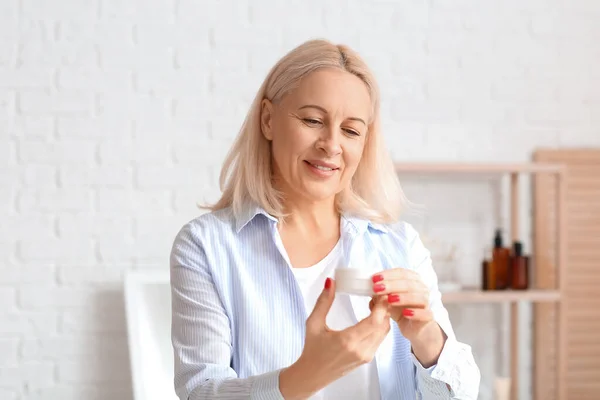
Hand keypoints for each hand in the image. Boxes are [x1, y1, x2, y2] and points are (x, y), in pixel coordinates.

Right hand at [280, 278, 390, 398]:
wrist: (312, 375)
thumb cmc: (312, 349)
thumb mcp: (313, 323)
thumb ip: (323, 302)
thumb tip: (330, 282)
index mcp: (348, 341)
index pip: (374, 321)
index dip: (381, 305)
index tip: (379, 292)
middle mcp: (360, 350)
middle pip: (384, 325)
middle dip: (384, 307)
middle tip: (377, 293)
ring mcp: (366, 356)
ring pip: (385, 332)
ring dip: (384, 316)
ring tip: (374, 303)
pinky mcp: (367, 358)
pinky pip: (380, 339)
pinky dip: (380, 325)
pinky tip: (372, 316)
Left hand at [369, 268, 432, 341]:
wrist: (414, 327)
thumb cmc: (400, 309)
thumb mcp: (387, 298)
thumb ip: (380, 291)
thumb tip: (368, 285)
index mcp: (413, 280)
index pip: (402, 273)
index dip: (388, 274)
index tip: (374, 278)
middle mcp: (422, 289)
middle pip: (409, 283)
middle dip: (392, 285)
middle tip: (377, 288)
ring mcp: (427, 302)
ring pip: (419, 297)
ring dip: (404, 297)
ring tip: (390, 300)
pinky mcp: (429, 317)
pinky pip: (425, 313)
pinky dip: (416, 312)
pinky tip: (405, 313)